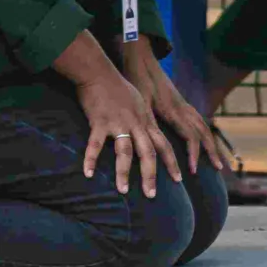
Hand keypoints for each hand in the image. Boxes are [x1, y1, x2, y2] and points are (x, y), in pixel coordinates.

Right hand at [73, 65, 179, 197]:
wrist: (99, 71)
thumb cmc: (118, 87)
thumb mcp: (139, 102)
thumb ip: (144, 119)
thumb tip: (149, 132)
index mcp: (145, 121)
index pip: (164, 145)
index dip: (172, 162)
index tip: (179, 180)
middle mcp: (136, 124)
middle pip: (148, 153)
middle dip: (152, 175)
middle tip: (152, 195)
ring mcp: (118, 123)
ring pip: (125, 152)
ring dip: (124, 172)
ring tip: (123, 190)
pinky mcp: (99, 122)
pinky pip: (94, 145)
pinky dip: (90, 159)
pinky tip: (87, 173)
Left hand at [130, 45, 229, 172]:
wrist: (141, 59)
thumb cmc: (137, 80)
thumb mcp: (139, 101)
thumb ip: (147, 120)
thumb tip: (149, 143)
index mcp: (174, 110)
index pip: (191, 136)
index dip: (194, 154)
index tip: (192, 171)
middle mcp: (183, 108)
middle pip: (204, 132)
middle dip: (212, 151)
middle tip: (219, 168)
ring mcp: (183, 104)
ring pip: (203, 125)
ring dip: (211, 143)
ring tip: (216, 158)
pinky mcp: (180, 101)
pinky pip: (198, 119)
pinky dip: (205, 132)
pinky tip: (204, 140)